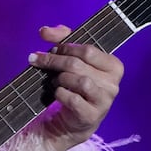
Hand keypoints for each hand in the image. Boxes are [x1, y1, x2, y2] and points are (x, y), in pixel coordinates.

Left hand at [28, 24, 123, 150]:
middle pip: (78, 64)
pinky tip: (58, 93)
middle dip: (54, 61)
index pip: (88, 50)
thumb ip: (61, 39)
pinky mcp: (92, 116)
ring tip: (54, 81)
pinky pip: (73, 99)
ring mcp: (104, 101)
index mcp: (113, 66)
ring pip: (79, 81)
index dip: (65, 48)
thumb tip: (44, 30)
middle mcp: (113, 84)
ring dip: (60, 79)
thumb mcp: (72, 59)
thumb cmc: (74, 85)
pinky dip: (61, 94)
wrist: (73, 120)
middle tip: (37, 60)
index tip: (50, 49)